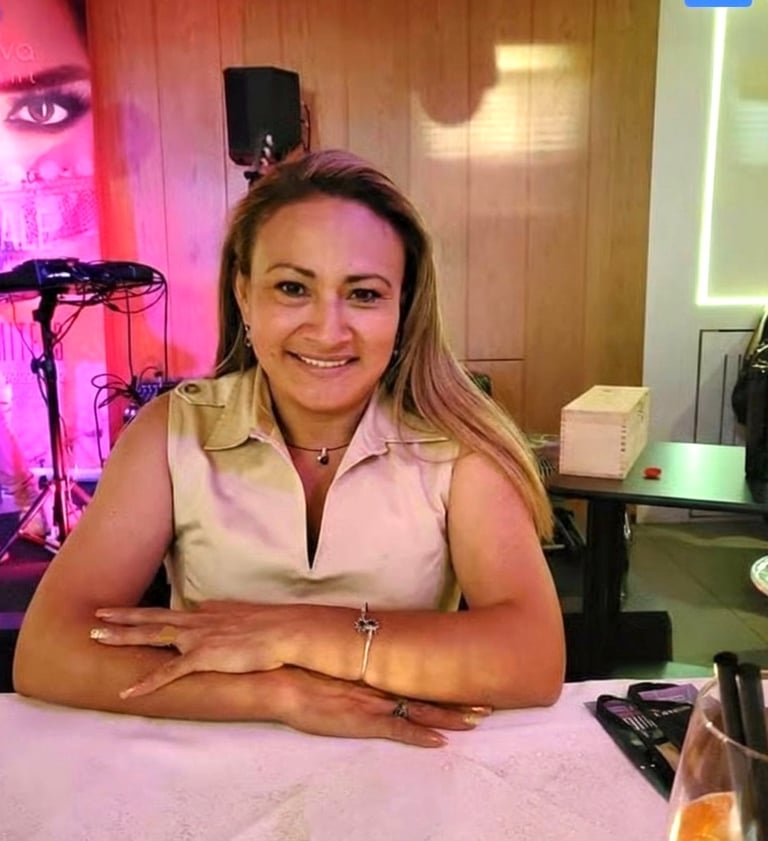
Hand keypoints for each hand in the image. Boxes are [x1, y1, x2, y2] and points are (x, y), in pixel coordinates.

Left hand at [90, 601, 295, 696]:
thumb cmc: (271, 627)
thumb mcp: (243, 616)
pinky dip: (146, 683)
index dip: (148, 614)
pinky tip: (127, 692)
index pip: (172, 613)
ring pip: (152, 636)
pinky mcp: (203, 657)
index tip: (128, 613)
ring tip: (97, 637)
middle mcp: (197, 621)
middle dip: (123, 617)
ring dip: (123, 637)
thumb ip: (224, 616)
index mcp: (207, 613)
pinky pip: (168, 673)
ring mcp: (197, 638)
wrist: (285, 631)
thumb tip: (213, 613)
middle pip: (153, 617)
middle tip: (97, 615)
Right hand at [274, 668, 491, 748]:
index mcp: (378, 671)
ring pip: (422, 710)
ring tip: (478, 719)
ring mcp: (374, 703)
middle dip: (459, 700)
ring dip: (451, 716)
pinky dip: (420, 736)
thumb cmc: (309, 672)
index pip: (419, 676)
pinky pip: (398, 730)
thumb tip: (380, 664)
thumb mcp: (342, 665)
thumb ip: (364, 667)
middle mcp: (382, 684)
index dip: (446, 681)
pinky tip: (441, 742)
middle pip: (428, 693)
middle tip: (488, 703)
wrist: (285, 681)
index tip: (471, 678)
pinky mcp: (363, 721)